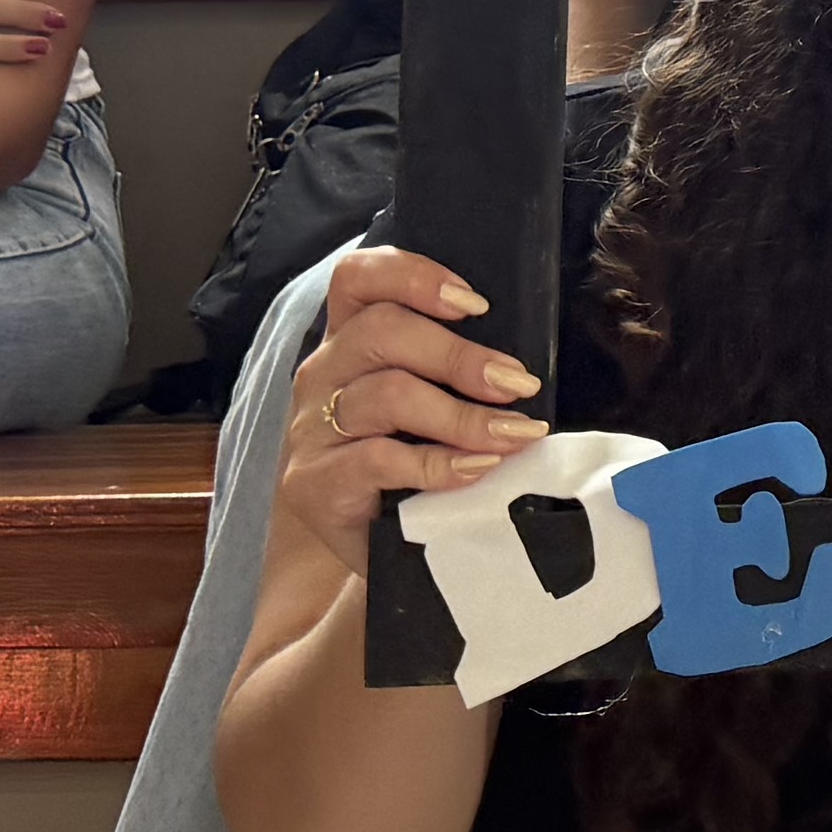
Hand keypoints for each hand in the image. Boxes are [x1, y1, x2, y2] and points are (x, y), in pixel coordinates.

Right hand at [273, 246, 553, 579]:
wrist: (377, 555)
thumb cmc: (410, 470)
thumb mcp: (427, 409)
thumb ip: (453, 375)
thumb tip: (520, 367)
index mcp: (348, 342)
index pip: (358, 279)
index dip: (414, 276)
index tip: (475, 304)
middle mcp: (322, 375)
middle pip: (382, 331)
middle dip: (460, 355)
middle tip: (516, 383)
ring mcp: (310, 429)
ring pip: (387, 394)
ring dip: (462, 414)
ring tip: (511, 434)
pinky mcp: (313, 482)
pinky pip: (379, 458)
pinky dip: (438, 463)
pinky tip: (475, 469)